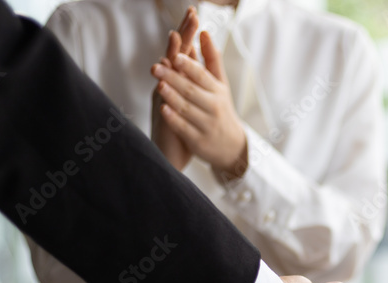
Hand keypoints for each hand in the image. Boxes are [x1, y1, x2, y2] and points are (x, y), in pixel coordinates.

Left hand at [150, 30, 247, 178]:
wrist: (231, 146)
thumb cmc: (221, 109)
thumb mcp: (220, 84)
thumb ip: (211, 59)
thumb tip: (204, 32)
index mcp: (217, 91)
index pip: (202, 76)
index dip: (189, 66)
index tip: (176, 55)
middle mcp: (213, 107)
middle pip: (191, 91)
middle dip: (173, 78)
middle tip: (156, 67)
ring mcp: (206, 125)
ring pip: (187, 109)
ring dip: (172, 97)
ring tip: (158, 85)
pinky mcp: (198, 141)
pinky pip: (184, 129)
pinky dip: (174, 119)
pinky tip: (163, 109)